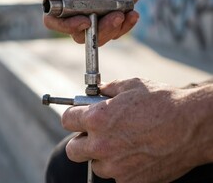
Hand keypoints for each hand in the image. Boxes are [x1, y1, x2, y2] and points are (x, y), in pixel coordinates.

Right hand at [34, 0, 148, 44]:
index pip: (53, 19)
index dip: (65, 26)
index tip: (84, 22)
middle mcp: (75, 9)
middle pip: (76, 32)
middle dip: (97, 29)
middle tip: (115, 16)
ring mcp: (92, 16)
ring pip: (95, 37)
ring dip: (112, 29)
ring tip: (124, 13)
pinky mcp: (108, 20)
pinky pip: (112, 34)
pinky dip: (124, 27)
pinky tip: (131, 14)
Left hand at [61, 78, 211, 181]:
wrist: (193, 126)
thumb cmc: (164, 102)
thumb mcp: (131, 85)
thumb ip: (106, 89)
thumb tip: (96, 92)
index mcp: (97, 119)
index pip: (66, 120)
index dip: (73, 116)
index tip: (78, 117)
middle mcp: (101, 145)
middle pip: (73, 149)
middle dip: (80, 140)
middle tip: (95, 134)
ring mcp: (116, 167)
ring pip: (95, 164)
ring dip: (102, 156)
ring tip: (122, 144)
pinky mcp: (131, 181)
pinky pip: (116, 176)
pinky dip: (121, 167)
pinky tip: (136, 154)